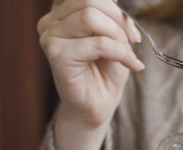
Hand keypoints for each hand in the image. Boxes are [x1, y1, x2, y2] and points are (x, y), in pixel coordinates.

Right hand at [37, 0, 143, 149]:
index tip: (129, 27)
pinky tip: (131, 65)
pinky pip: (97, 43)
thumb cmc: (105, 71)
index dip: (113, 6)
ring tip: (127, 54)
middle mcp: (50, 22)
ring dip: (118, 36)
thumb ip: (111, 15)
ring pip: (90, 18)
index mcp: (62, 12)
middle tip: (132, 40)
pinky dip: (121, 53)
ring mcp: (50, 38)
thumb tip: (116, 1)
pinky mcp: (57, 56)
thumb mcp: (114, 36)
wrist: (98, 106)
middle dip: (118, 19)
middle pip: (88, 0)